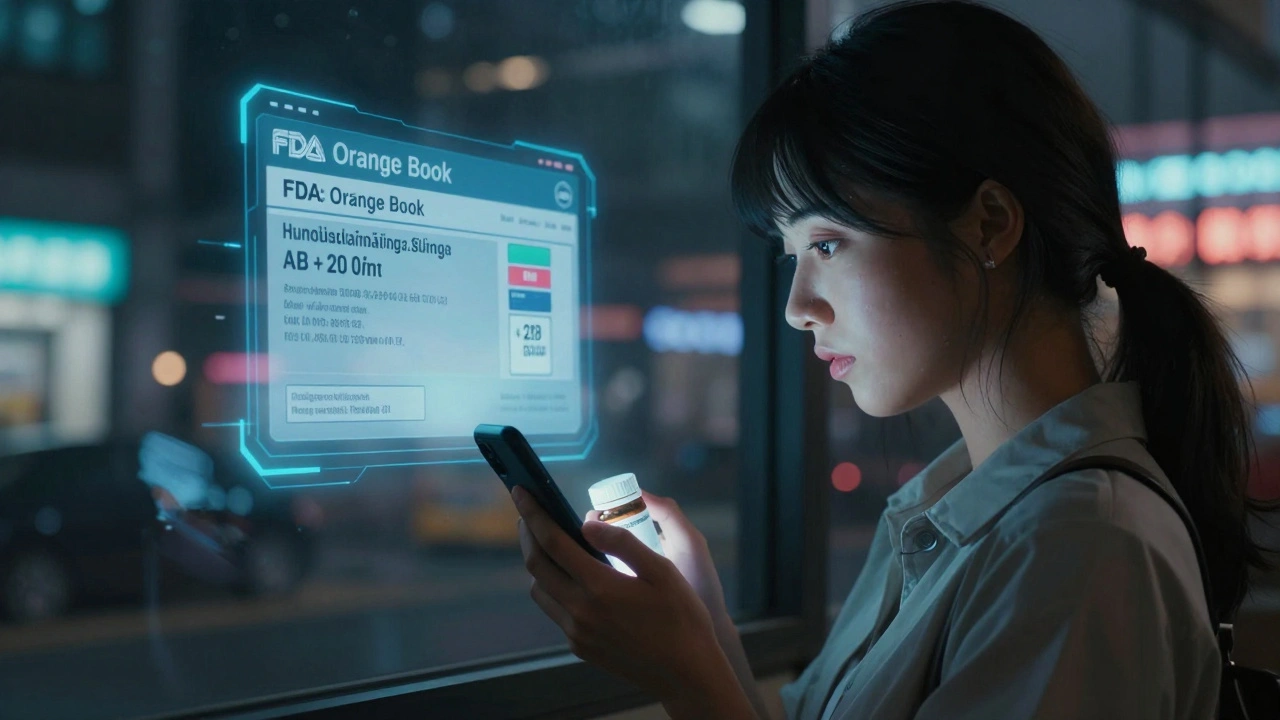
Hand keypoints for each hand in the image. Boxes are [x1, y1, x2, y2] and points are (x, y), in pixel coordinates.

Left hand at [513, 486, 745, 714]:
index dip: (533, 513)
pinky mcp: (580, 647)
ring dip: (537, 563)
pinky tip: (570, 578)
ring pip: (540, 590)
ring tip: (548, 543)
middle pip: (536, 565)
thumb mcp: (662, 571)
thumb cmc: (681, 618)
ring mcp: (577, 632)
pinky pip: (555, 611)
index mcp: (599, 587)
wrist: (686, 673)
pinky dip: (553, 587)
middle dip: (528, 533)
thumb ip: (621, 543)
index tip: (520, 491)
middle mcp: (580, 611)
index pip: (552, 541)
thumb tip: (587, 522)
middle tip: (528, 512)